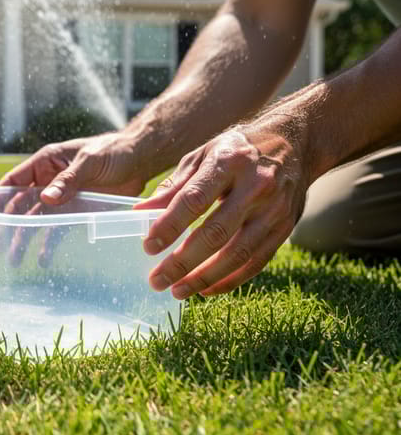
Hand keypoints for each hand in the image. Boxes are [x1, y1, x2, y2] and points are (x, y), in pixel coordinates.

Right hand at [0, 133, 147, 266]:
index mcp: (45, 163)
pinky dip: (48, 244)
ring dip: (24, 240)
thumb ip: (68, 180)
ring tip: (15, 260)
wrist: (140, 160)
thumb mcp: (89, 162)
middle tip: (0, 249)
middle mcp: (48, 182)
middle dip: (8, 227)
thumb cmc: (112, 151)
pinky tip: (43, 259)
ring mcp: (61, 199)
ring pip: (35, 221)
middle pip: (19, 206)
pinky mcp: (75, 212)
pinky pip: (57, 229)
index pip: (13, 182)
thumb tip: (45, 199)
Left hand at [133, 126, 309, 298]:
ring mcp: (274, 210)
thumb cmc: (236, 150)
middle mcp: (256, 186)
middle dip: (183, 261)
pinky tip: (205, 289)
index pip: (194, 200)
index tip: (148, 247)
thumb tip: (140, 214)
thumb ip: (173, 187)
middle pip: (215, 233)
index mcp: (228, 162)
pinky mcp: (285, 229)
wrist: (294, 144)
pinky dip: (230, 280)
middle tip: (157, 280)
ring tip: (178, 291)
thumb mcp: (202, 156)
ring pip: (237, 254)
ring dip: (204, 277)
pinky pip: (256, 262)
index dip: (169, 226)